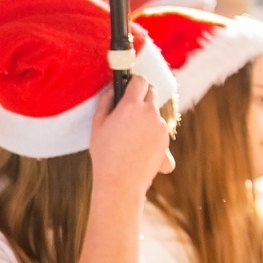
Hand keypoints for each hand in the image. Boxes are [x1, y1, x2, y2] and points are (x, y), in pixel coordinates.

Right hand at [89, 72, 173, 197]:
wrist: (121, 182)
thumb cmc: (105, 154)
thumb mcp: (97, 125)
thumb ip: (105, 102)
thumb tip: (112, 90)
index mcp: (131, 105)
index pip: (140, 80)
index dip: (134, 81)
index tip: (130, 86)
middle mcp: (149, 112)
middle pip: (152, 91)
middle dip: (143, 95)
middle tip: (131, 107)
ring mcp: (160, 126)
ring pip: (155, 112)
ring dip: (146, 116)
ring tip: (131, 135)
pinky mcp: (166, 140)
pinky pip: (159, 129)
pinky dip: (151, 133)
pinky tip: (139, 146)